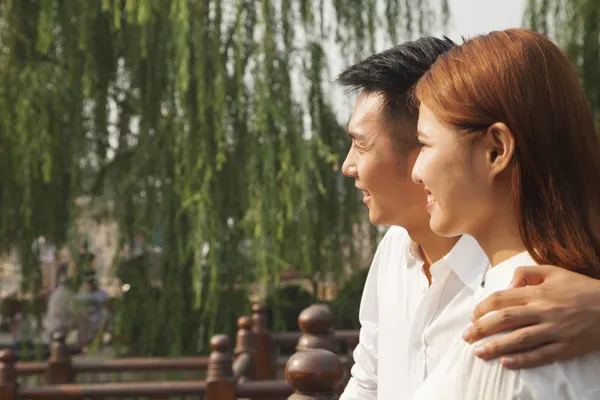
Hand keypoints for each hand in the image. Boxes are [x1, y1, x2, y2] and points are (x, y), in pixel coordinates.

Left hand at [462, 265, 599, 368]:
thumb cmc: (582, 288)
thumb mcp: (555, 272)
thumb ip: (528, 273)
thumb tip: (509, 284)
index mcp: (538, 292)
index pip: (501, 299)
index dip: (482, 308)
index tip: (473, 317)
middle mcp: (543, 311)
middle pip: (504, 319)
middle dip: (481, 328)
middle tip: (466, 337)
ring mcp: (555, 330)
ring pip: (519, 339)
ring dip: (496, 346)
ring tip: (478, 353)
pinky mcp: (567, 347)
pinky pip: (541, 355)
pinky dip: (523, 360)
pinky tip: (507, 363)